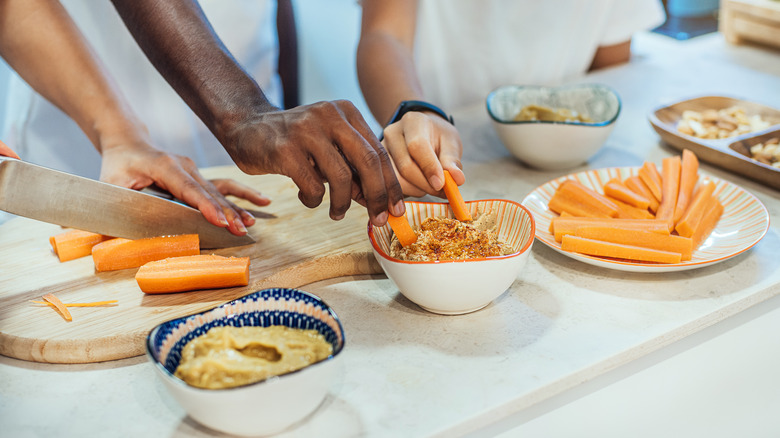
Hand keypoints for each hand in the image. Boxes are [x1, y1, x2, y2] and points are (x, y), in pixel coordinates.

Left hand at [99, 138, 269, 235]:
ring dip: (236, 208)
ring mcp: (195, 170)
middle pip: (209, 192)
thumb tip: (106, 239)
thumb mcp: (109, 186)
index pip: (188, 188)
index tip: (220, 221)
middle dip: (226, 213)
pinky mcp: (199, 177)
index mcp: (164, 165)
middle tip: (238, 231)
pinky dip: (243, 195)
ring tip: (249, 224)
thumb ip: (113, 210)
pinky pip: (225, 187)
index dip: (205, 206)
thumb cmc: (117, 166)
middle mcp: (185, 166)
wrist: (128, 143)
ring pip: (220, 191)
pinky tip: (263, 201)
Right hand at [222, 100, 404, 225]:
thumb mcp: (329, 146)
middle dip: (377, 196)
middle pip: (368, 161)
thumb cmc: (296, 142)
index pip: (379, 152)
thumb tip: (380, 202)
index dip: (391, 184)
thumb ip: (353, 168)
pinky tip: (308, 198)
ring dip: (343, 203)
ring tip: (337, 212)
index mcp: (347, 112)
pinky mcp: (285, 149)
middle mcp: (330, 116)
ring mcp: (306, 130)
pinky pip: (313, 186)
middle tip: (379, 220)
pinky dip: (314, 200)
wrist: (247, 127)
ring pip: (341, 177)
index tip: (397, 209)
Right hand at [380, 111, 464, 196]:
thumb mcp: (450, 143)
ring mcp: (382, 151)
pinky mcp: (378, 167)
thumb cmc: (438, 137)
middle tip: (442, 191)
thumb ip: (452, 160)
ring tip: (430, 185)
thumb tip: (457, 179)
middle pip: (405, 166)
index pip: (417, 146)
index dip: (429, 168)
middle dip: (426, 184)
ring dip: (417, 190)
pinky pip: (391, 187)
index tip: (441, 184)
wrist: (422, 134)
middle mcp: (392, 134)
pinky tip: (418, 186)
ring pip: (397, 180)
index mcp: (412, 122)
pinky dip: (408, 192)